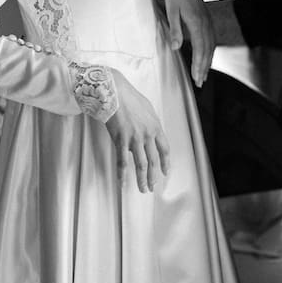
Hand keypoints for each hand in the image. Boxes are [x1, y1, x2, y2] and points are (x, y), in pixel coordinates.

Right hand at [105, 69, 169, 192]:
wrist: (115, 93)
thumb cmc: (130, 98)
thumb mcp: (148, 109)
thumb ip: (151, 123)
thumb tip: (152, 133)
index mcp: (156, 127)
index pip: (165, 149)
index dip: (166, 163)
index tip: (165, 172)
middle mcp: (147, 135)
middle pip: (153, 160)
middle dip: (154, 176)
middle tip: (152, 187)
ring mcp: (134, 139)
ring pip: (141, 165)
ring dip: (142, 179)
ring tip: (143, 189)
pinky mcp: (120, 140)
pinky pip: (122, 162)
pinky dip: (122, 175)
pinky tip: (122, 184)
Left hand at [164, 0, 214, 86]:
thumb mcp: (171, 10)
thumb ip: (175, 29)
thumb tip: (176, 47)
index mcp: (197, 22)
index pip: (200, 47)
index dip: (199, 63)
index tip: (196, 76)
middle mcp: (205, 24)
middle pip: (207, 49)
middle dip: (203, 67)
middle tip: (199, 82)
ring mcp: (208, 23)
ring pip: (211, 47)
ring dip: (207, 62)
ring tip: (203, 77)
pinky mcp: (208, 23)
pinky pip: (211, 41)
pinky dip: (210, 54)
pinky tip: (207, 61)